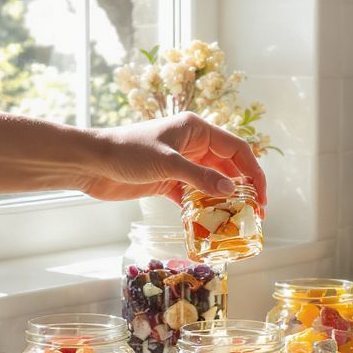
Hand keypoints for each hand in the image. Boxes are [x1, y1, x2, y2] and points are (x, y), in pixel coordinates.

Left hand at [72, 113, 266, 209]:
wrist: (91, 163)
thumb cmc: (127, 152)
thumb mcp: (167, 163)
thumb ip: (199, 179)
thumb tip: (231, 191)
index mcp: (196, 129)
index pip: (236, 149)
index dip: (254, 172)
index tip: (262, 197)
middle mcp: (192, 144)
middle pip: (228, 167)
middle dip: (243, 189)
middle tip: (255, 214)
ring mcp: (180, 164)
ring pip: (211, 183)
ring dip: (224, 200)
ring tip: (236, 221)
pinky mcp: (167, 182)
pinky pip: (193, 196)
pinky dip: (202, 208)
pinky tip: (210, 224)